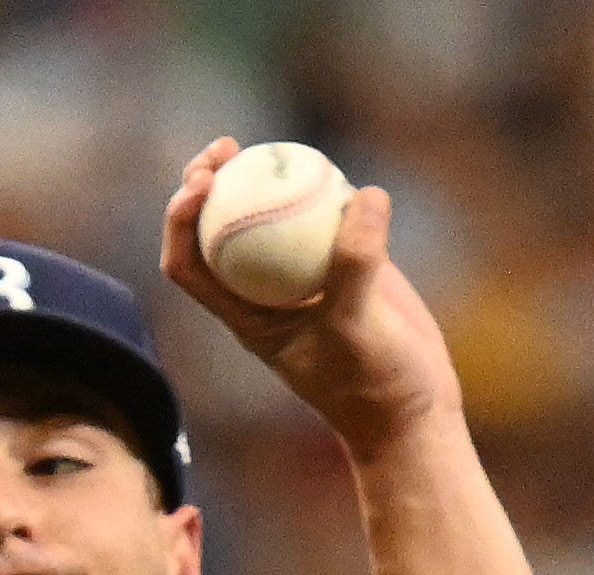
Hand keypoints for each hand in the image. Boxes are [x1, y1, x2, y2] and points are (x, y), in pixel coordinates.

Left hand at [162, 143, 463, 462]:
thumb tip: (364, 194)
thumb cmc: (372, 385)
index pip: (189, 265)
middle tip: (225, 149)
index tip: (201, 185)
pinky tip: (330, 167)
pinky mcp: (342, 261)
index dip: (180, 220)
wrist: (413, 408)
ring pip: (269, 211)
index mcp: (245, 315)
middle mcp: (265, 289)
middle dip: (209, 180)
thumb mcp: (358, 329)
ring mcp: (302, 272)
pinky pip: (323, 212)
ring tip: (275, 146)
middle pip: (217, 225)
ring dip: (263, 173)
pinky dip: (322, 186)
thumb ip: (356, 265)